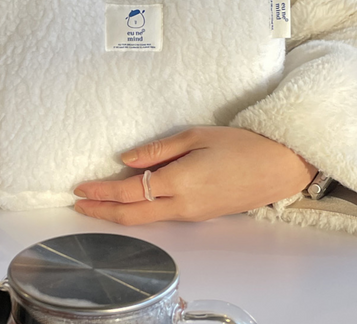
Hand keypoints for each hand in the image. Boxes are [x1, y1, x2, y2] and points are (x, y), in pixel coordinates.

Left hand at [73, 126, 315, 224]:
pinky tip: (133, 199)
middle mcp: (182, 205)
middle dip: (102, 211)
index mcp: (179, 182)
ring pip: (146, 219)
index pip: (130, 191)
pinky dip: (140, 211)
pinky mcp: (201, 216)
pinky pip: (163, 216)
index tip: (80, 188)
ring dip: (119, 212)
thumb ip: (157, 150)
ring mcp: (193, 215)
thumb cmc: (239, 144)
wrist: (278, 165)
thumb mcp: (195, 136)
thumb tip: (126, 159)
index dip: (102, 191)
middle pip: (132, 216)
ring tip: (98, 202)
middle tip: (79, 204)